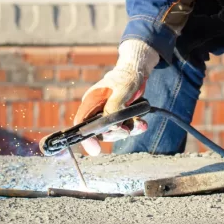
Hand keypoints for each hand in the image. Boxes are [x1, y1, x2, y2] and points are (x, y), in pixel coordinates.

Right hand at [70, 39, 159, 155]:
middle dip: (115, 133)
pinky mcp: (118, 117)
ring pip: (113, 132)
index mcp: (91, 101)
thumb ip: (114, 107)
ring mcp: (107, 115)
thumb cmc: (126, 77)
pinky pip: (123, 128)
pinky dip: (134, 127)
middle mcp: (97, 110)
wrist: (136, 73)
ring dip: (128, 130)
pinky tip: (142, 123)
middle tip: (127, 129)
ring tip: (140, 123)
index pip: (81, 123)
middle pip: (99, 132)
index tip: (95, 149)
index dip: (86, 138)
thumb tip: (111, 126)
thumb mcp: (122, 90)